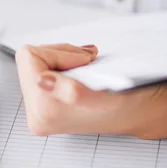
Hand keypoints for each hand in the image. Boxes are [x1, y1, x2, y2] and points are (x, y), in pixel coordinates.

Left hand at [15, 43, 166, 139]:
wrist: (137, 112)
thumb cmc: (124, 102)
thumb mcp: (104, 96)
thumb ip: (72, 91)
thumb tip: (41, 80)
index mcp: (43, 111)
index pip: (30, 57)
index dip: (62, 53)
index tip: (83, 63)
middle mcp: (35, 115)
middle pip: (29, 60)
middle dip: (60, 56)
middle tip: (85, 66)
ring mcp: (37, 111)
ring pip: (34, 62)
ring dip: (62, 60)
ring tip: (84, 73)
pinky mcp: (41, 105)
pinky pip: (40, 68)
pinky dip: (61, 65)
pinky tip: (77, 75)